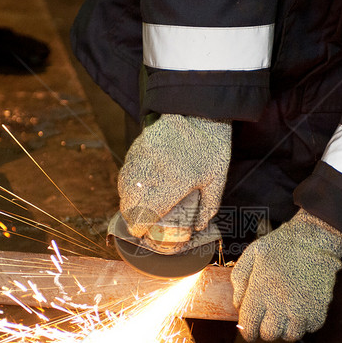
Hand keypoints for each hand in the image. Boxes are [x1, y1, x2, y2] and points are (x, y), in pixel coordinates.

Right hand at [118, 114, 230, 237]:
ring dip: (127, 201)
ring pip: (124, 186)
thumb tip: (198, 227)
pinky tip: (135, 188)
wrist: (199, 110)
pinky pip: (126, 170)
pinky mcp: (137, 147)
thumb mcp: (217, 179)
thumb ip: (208, 206)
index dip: (139, 227)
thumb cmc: (212, 147)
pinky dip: (127, 183)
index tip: (141, 232)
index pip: (146, 212)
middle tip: (138, 223)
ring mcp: (143, 158)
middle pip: (130, 203)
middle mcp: (154, 171)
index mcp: (175, 183)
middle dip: (131, 217)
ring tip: (135, 208)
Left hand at [231, 210, 341, 341]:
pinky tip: (301, 309)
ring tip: (285, 314)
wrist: (315, 238)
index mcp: (260, 290)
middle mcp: (280, 303)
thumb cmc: (280, 245)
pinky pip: (310, 328)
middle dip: (265, 329)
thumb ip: (239, 279)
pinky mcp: (319, 308)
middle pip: (269, 335)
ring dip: (286, 328)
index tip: (250, 330)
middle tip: (268, 318)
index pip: (249, 327)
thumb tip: (237, 305)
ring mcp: (302, 308)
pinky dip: (305, 323)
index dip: (248, 332)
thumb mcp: (251, 254)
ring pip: (290, 335)